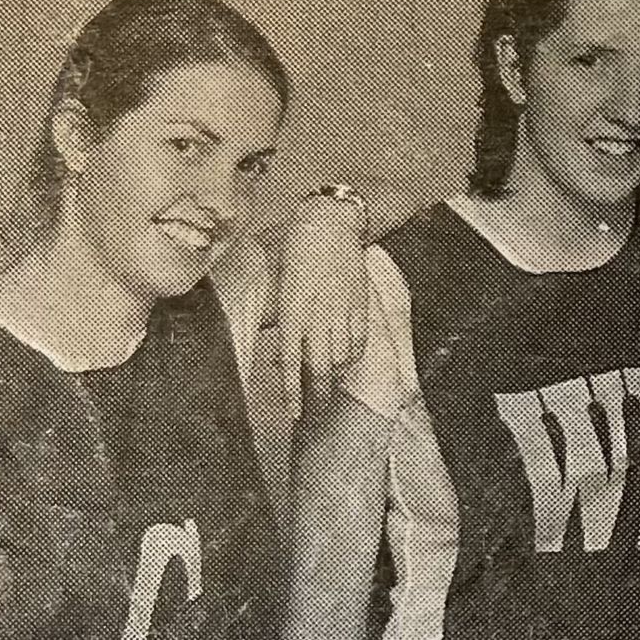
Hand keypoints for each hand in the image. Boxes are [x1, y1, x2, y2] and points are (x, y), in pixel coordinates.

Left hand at [274, 191, 372, 418]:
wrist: (329, 224)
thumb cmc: (296, 250)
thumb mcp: (280, 285)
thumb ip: (282, 317)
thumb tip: (282, 346)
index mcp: (293, 311)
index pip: (293, 363)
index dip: (294, 393)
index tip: (295, 415)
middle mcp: (318, 316)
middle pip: (321, 368)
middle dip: (319, 397)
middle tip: (316, 415)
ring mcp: (342, 312)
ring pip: (342, 357)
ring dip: (335, 374)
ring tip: (328, 383)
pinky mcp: (360, 305)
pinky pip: (359, 340)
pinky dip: (353, 355)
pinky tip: (347, 360)